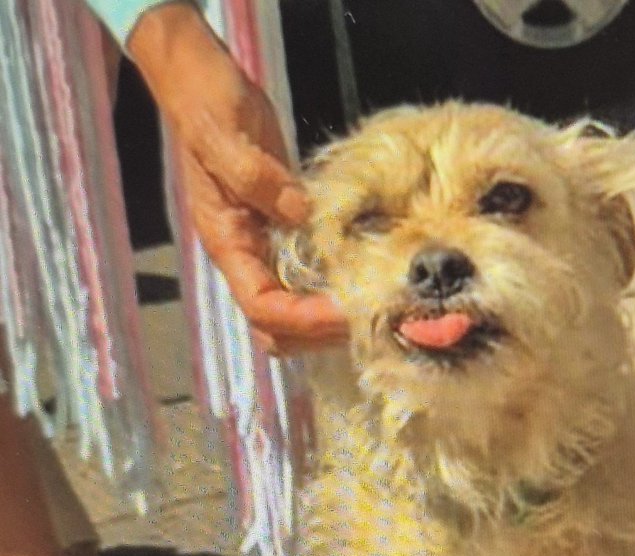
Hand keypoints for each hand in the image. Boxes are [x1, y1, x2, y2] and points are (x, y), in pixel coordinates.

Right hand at [126, 2, 346, 353]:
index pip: (263, 308)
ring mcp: (262, 247)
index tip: (347, 312)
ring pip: (292, 315)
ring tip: (371, 312)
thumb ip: (258, 178)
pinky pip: (306, 281)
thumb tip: (300, 214)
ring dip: (327, 325)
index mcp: (226, 241)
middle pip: (277, 329)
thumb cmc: (206, 101)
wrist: (200, 77)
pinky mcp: (282, 233)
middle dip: (319, 335)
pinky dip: (332, 293)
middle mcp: (244, 255)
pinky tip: (365, 283)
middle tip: (369, 321)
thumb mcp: (225, 133)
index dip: (305, 320)